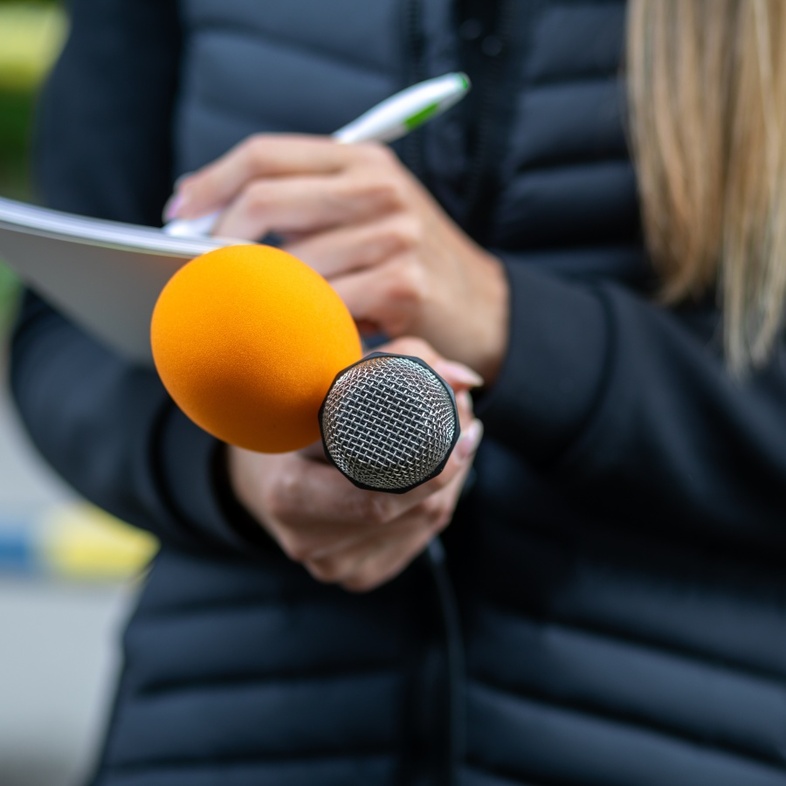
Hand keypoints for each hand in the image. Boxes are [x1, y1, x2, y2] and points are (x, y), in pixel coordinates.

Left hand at [165, 134, 508, 382]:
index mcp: (364, 162)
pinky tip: (303, 334)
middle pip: (264, 201)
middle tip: (196, 269)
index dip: (212, 183)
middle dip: (217, 240)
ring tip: (253, 312)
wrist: (483, 309)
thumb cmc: (409, 264)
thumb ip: (304, 206)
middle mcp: (380, 189)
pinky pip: (322, 307)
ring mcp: (394, 235)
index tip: (180, 213)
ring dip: (261, 294)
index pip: (266, 156)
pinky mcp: (402, 285)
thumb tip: (210, 213)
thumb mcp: (367, 215)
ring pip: (288, 264)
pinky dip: (302, 325)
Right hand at [226, 338, 482, 591]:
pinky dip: (432, 508)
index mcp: (290, 495)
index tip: (467, 432)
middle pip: (412, 512)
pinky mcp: (356, 575)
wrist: (264, 478)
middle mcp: (308, 540)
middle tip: (468, 426)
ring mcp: (333, 565)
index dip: (432, 470)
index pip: (378, 496)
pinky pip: (414, 541)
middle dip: (451, 468)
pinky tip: (433, 482)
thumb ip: (398, 363)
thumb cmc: (294, 422)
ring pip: (421, 527)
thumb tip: (464, 380)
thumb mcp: (328, 387)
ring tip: (454, 444)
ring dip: (449, 484)